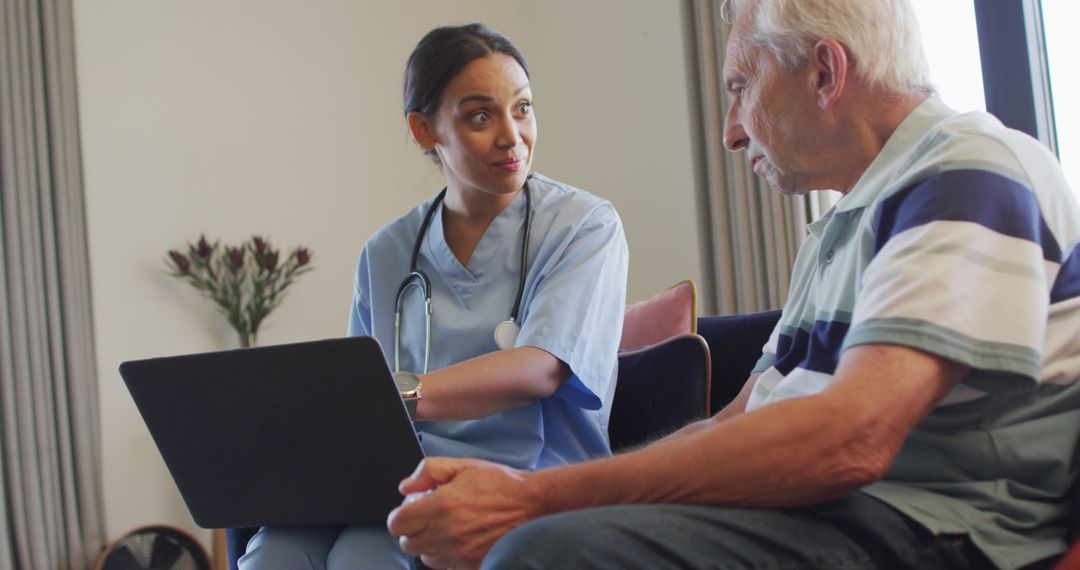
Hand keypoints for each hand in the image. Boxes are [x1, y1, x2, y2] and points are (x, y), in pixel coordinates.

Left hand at [387, 457, 538, 568]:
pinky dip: (447, 556)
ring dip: (429, 544)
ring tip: (446, 528)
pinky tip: (459, 540)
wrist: (532, 504)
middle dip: (414, 528)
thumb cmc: (499, 484)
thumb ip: (429, 471)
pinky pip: (446, 566)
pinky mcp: (472, 565)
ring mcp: (459, 553)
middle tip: (430, 516)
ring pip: (425, 557)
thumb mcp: (463, 466)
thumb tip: (406, 486)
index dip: (402, 515)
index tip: (413, 508)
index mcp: (441, 506)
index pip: (398, 523)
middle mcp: (447, 533)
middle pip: (407, 543)